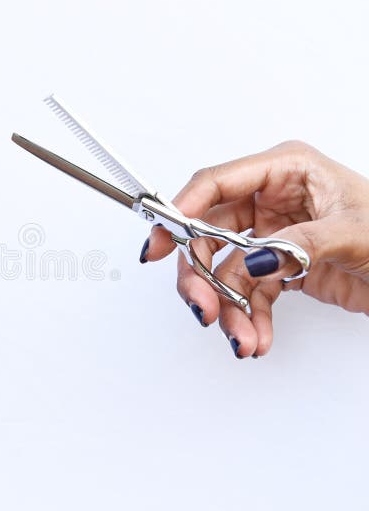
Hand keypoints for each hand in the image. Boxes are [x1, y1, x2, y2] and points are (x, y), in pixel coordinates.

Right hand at [141, 141, 368, 357]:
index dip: (180, 211)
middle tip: (203, 307)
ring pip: (223, 271)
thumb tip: (251, 260)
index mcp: (285, 171)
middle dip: (201, 276)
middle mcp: (270, 200)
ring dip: (227, 309)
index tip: (160, 244)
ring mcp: (270, 235)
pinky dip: (248, 319)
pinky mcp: (278, 267)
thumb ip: (298, 243)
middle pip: (208, 235)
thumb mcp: (354, 230)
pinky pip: (247, 295)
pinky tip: (257, 339)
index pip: (215, 184)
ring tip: (242, 338)